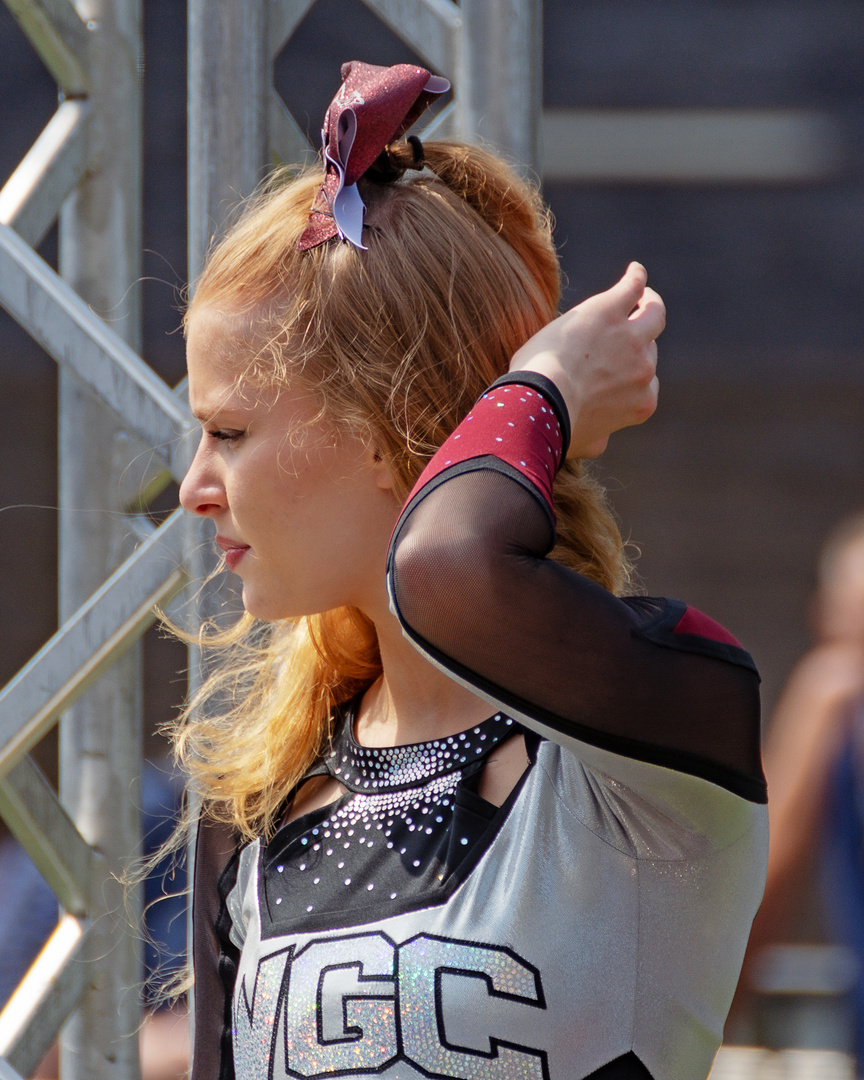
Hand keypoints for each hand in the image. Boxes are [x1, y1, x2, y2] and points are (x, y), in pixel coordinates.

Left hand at [509, 263, 663, 457]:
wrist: (542, 402)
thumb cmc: (556, 426)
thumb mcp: (586, 443)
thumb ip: (600, 437)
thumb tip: (601, 440)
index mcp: (641, 403)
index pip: (645, 383)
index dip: (631, 375)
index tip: (617, 369)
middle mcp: (644, 369)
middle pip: (649, 349)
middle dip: (637, 343)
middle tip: (627, 330)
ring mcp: (631, 338)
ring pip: (653, 314)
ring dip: (650, 303)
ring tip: (643, 295)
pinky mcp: (611, 310)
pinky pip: (632, 287)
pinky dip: (635, 279)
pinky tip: (634, 272)